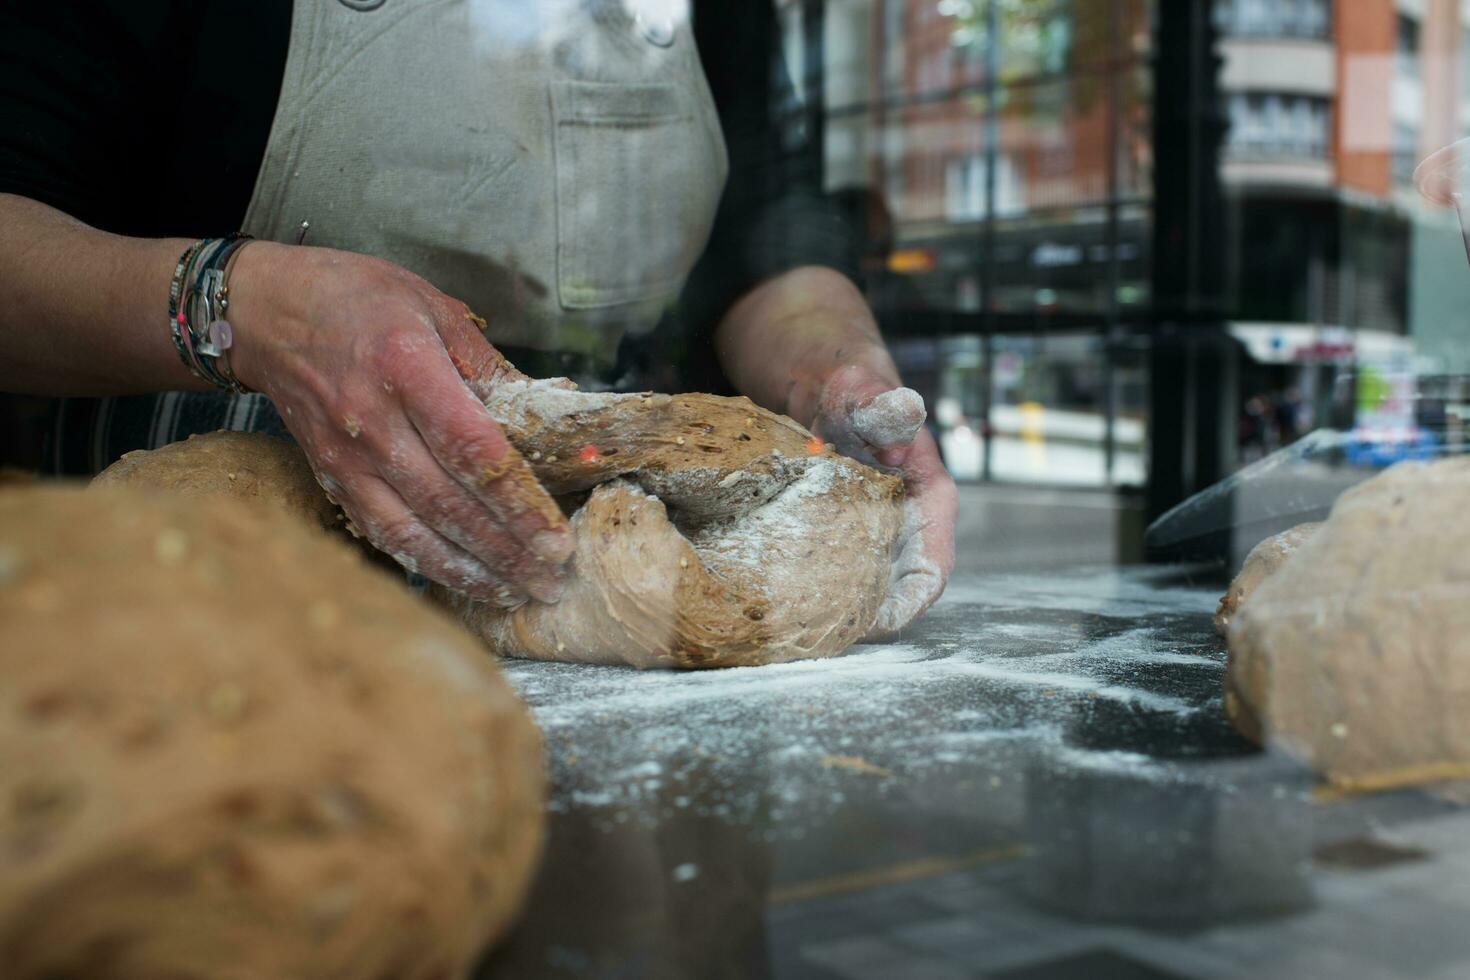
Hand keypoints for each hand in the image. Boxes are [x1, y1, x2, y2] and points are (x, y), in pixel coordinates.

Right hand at [227, 243, 572, 605]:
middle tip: (552, 581)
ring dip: (471, 571)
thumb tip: (556, 412)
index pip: (473, 451)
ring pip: (414, 532)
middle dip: (507, 551)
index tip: (555, 537)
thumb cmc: (358, 300)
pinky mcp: (330, 479)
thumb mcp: (437, 311)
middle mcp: (373, 421)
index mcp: (407, 368)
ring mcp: (346, 457)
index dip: (517, 501)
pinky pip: (382, 534)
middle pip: (449, 503)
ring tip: (519, 591)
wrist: (267, 311)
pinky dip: (426, 563)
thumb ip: (494, 370)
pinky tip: (464, 579)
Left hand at [809, 363, 956, 636]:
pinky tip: (790, 604)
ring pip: (871, 589)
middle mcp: (911, 526)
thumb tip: (906, 408)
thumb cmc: (855, 392)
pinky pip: (843, 575)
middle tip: (829, 639)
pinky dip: (823, 592)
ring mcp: (881, 536)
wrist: (828, 391)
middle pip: (901, 590)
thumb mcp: (865, 393)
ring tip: (806, 632)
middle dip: (872, 620)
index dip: (910, 604)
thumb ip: (883, 407)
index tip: (878, 625)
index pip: (932, 569)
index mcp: (931, 500)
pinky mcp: (851, 538)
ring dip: (846, 613)